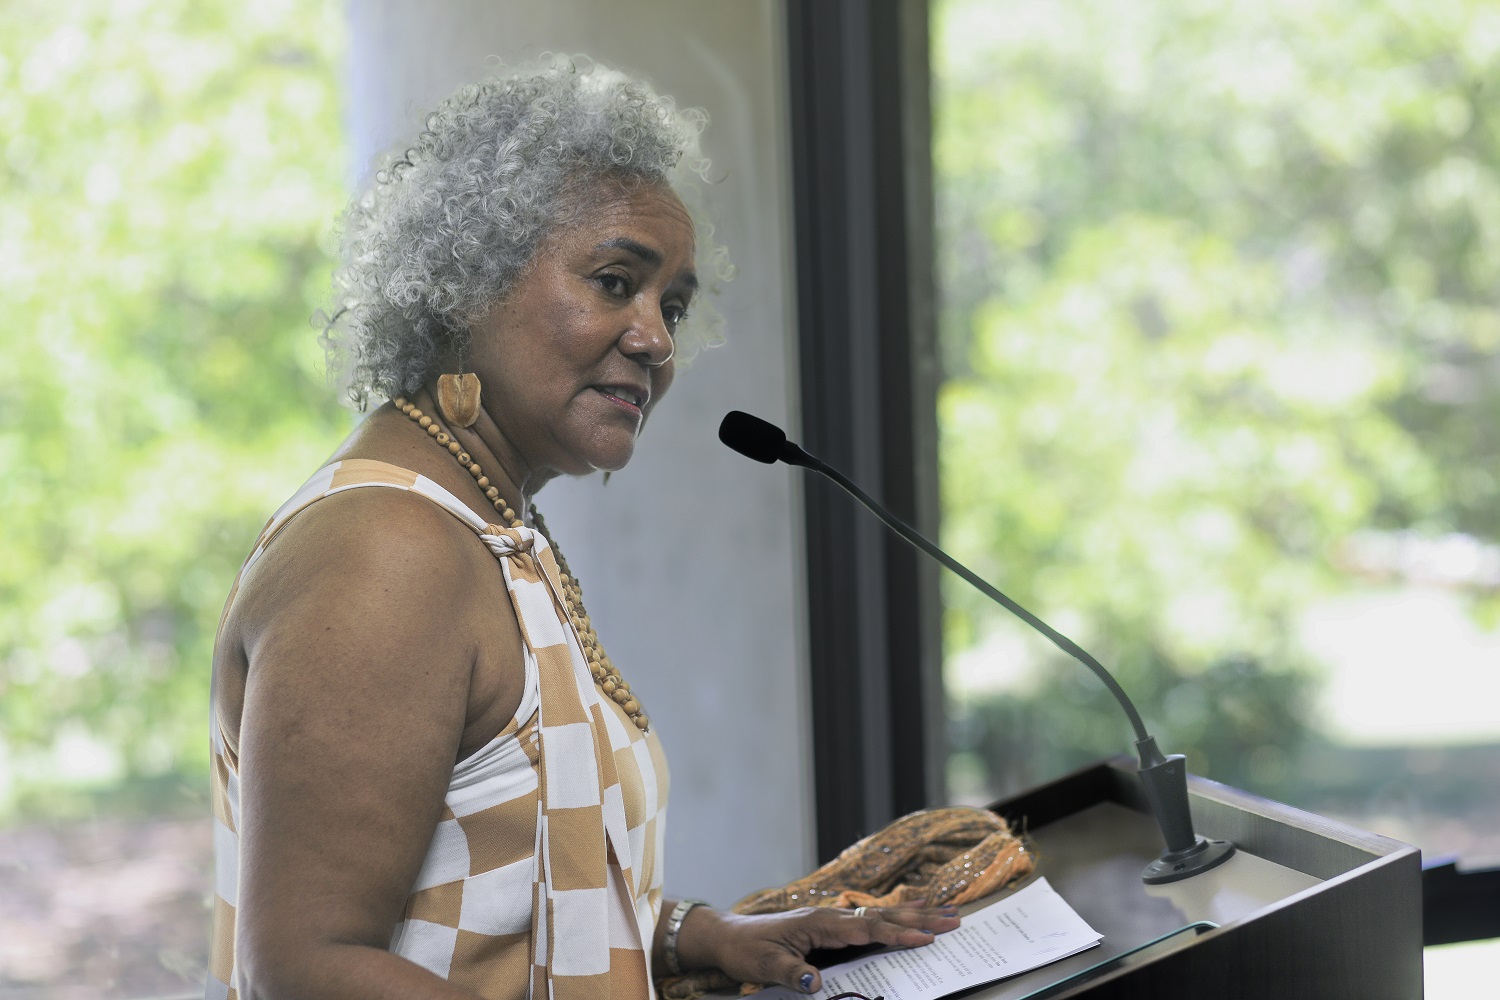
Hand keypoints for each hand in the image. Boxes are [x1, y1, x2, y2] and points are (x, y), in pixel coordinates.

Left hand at [683, 903, 960, 993]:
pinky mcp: (832, 925)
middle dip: (920, 919)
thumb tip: (819, 984)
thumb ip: (794, 973)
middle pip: (883, 916)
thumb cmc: (747, 949)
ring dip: (915, 914)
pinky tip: (912, 909)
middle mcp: (831, 916)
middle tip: (955, 918)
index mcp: (820, 923)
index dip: (898, 934)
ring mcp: (833, 918)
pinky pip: (871, 918)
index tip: (928, 937)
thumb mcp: (765, 965)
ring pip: (882, 915)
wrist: (728, 936)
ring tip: (946, 910)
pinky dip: (896, 915)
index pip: (868, 929)